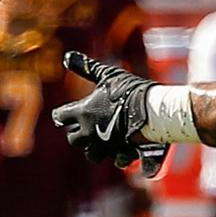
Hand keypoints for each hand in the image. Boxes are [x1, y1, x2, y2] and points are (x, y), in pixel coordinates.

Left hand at [51, 50, 166, 176]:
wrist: (154, 109)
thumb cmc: (130, 90)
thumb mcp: (107, 75)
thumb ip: (86, 68)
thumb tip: (66, 56)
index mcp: (83, 113)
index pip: (60, 116)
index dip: (62, 114)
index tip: (67, 113)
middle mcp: (90, 132)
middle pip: (73, 139)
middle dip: (78, 134)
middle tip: (88, 126)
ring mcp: (105, 146)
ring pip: (92, 155)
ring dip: (96, 149)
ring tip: (105, 140)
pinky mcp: (123, 154)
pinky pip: (118, 160)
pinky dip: (122, 157)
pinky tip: (126, 150)